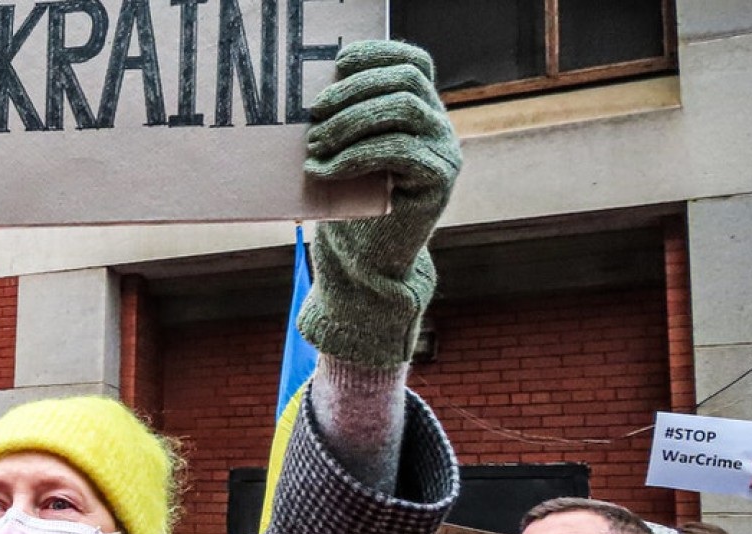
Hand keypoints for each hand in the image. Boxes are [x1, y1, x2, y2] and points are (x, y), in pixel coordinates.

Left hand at [298, 41, 461, 367]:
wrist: (364, 263)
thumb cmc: (347, 203)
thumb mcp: (342, 153)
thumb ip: (341, 120)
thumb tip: (307, 92)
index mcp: (419, 110)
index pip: (413, 62)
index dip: (378, 53)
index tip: (338, 63)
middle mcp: (439, 124)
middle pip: (405, 81)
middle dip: (353, 91)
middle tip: (312, 115)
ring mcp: (444, 151)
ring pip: (404, 109)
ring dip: (350, 122)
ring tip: (313, 144)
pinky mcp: (438, 180)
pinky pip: (399, 150)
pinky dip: (354, 155)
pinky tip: (324, 169)